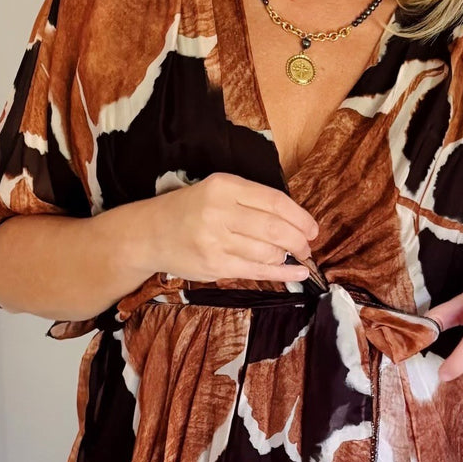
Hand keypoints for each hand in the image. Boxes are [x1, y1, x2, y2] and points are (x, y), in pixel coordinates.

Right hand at [148, 173, 318, 282]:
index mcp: (224, 187)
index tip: (312, 227)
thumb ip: (251, 201)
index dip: (300, 216)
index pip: (274, 201)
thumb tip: (295, 221)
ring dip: (288, 256)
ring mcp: (216, 241)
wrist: (150, 233)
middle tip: (307, 245)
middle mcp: (220, 212)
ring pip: (267, 252)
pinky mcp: (215, 266)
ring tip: (295, 256)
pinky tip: (297, 273)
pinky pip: (257, 271)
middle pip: (274, 228)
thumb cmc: (189, 211)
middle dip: (299, 239)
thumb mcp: (216, 191)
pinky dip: (282, 274)